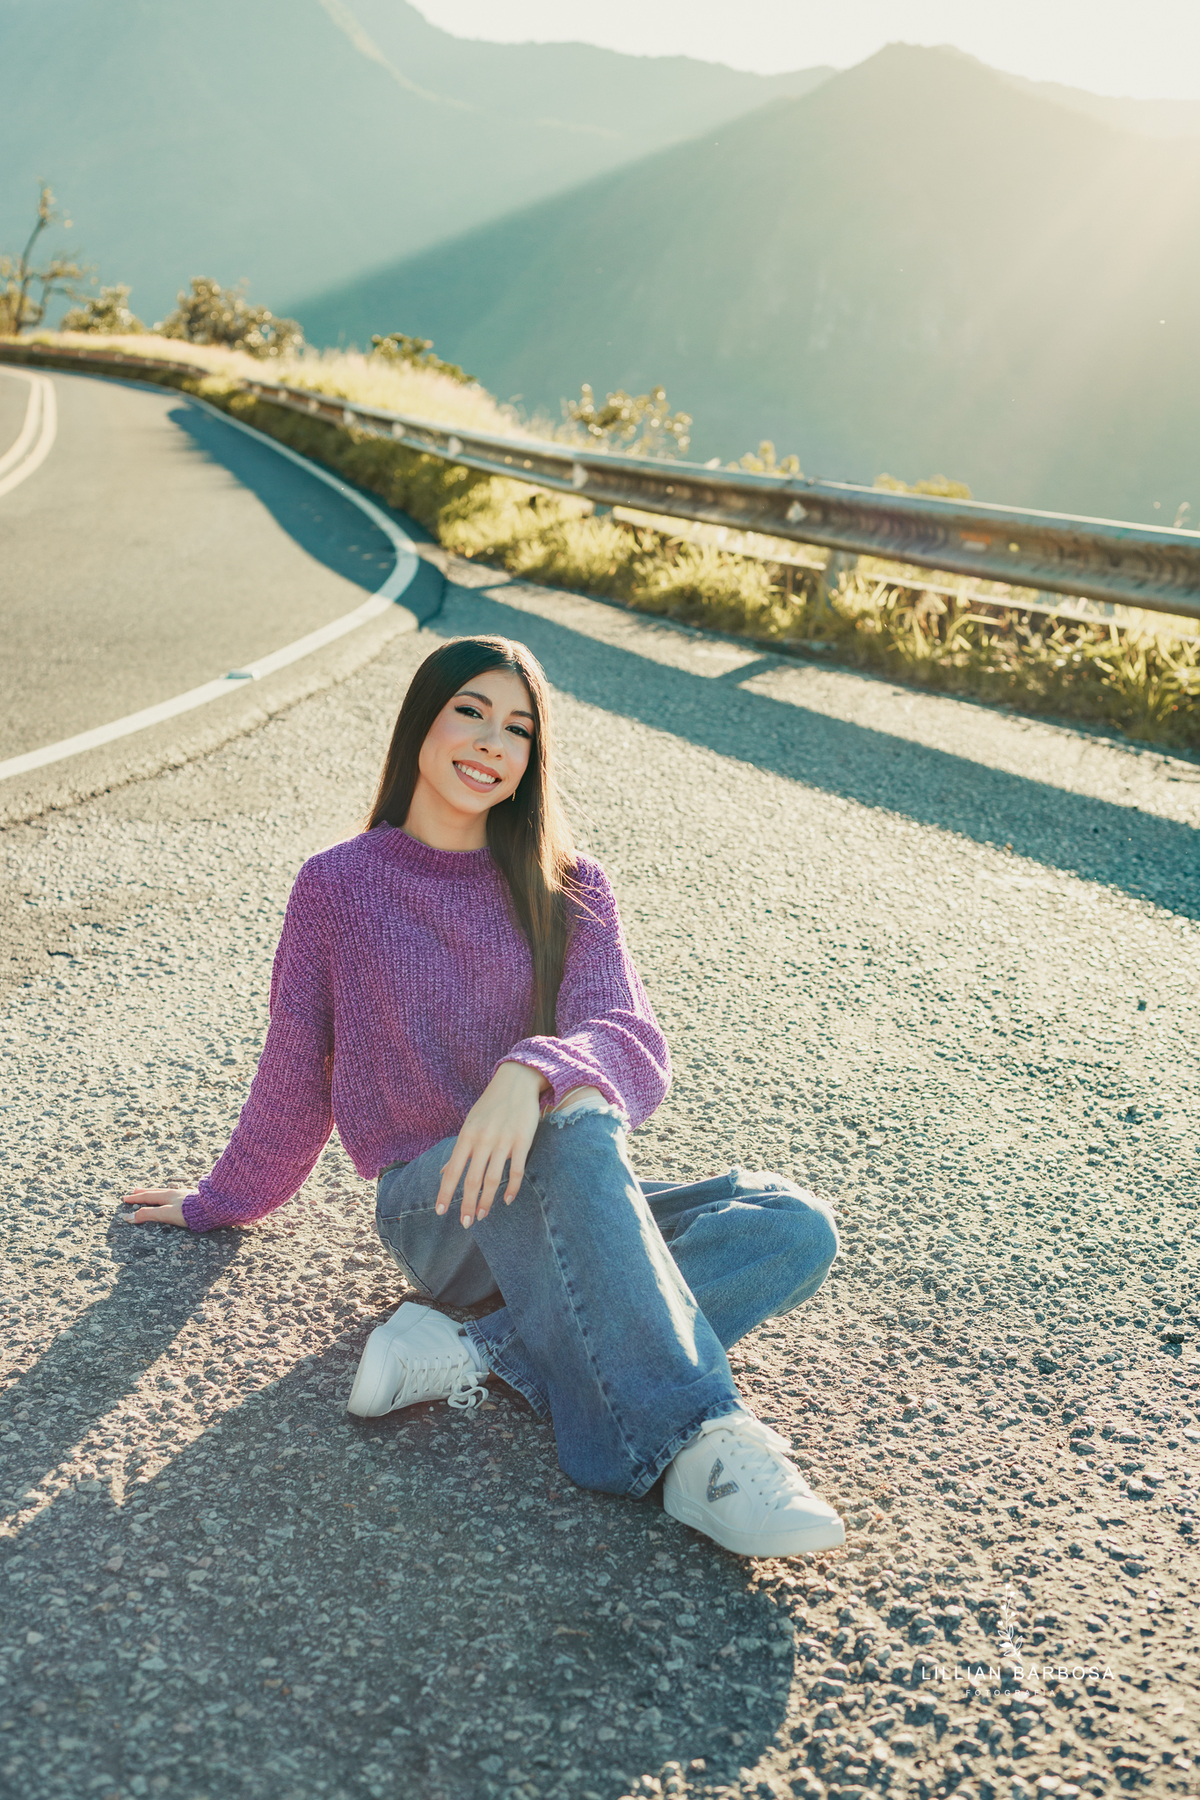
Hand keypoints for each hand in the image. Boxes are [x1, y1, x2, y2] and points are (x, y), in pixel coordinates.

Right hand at [121, 1187, 190, 1228]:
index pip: (148, 1197)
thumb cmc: (189, 1212)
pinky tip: (175, 1197)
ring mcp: (186, 1195)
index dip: (136, 1199)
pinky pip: (178, 1195)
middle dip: (144, 1192)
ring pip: (167, 1193)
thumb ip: (147, 1215)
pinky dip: (170, 1195)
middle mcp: (176, 1193)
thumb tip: (128, 1217)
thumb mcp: (165, 1214)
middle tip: (135, 1190)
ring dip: (157, 1193)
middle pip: (157, 1192)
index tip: (125, 1198)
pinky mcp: (195, 1199)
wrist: (214, 1207)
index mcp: (167, 1196)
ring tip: (153, 1192)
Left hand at [436, 1061, 547, 1228]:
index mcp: (467, 1135)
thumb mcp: (470, 1124)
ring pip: (493, 1179)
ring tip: (482, 1216)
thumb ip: (459, 1150)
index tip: (441, 1212)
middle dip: (467, 1204)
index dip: (446, 1193)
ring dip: (486, 1201)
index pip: (453, 1171)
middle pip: (472, 1180)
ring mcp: (503, 1141)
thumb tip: (442, 1173)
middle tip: (465, 1223)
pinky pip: (517, 1171)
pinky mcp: (522, 1141)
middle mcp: (483, 1140)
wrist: (516, 1082)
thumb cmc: (490, 1105)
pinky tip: (507, 1200)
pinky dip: (512, 1188)